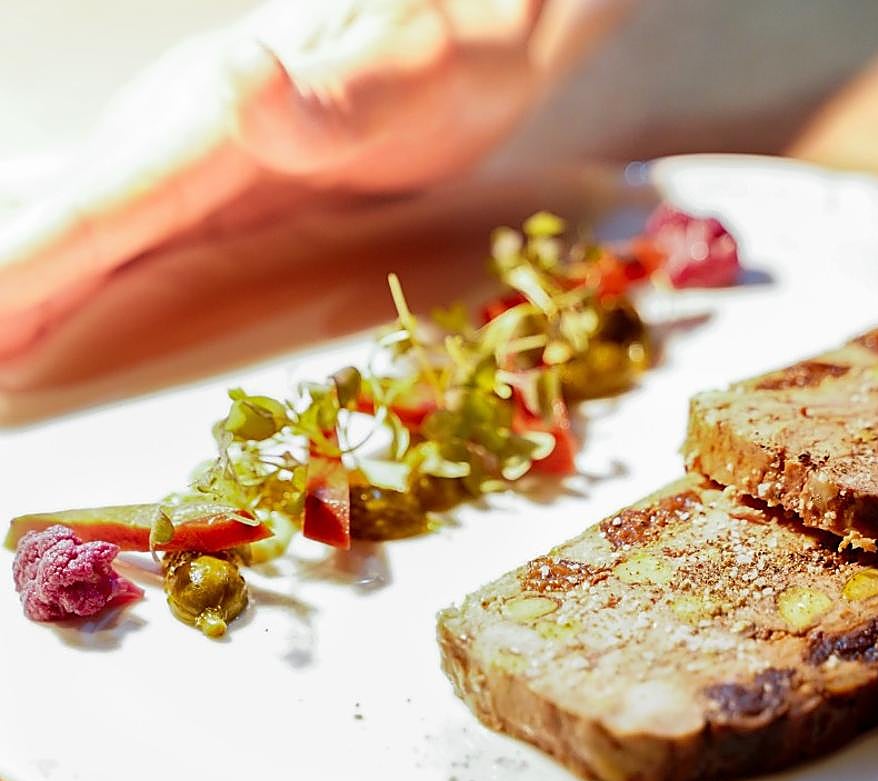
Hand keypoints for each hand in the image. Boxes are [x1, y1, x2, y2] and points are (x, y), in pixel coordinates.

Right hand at [0, 0, 624, 380]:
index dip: (29, 271)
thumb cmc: (457, 49)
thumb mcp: (414, 69)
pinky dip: (83, 274)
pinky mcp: (226, 179)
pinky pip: (135, 236)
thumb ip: (334, 96)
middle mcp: (189, 129)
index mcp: (219, 111)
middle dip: (9, 292)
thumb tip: (240, 80)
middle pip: (73, 224)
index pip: (102, 205)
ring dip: (31, 288)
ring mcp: (202, 155)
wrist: (478, 27)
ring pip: (92, 232)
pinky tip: (55, 303)